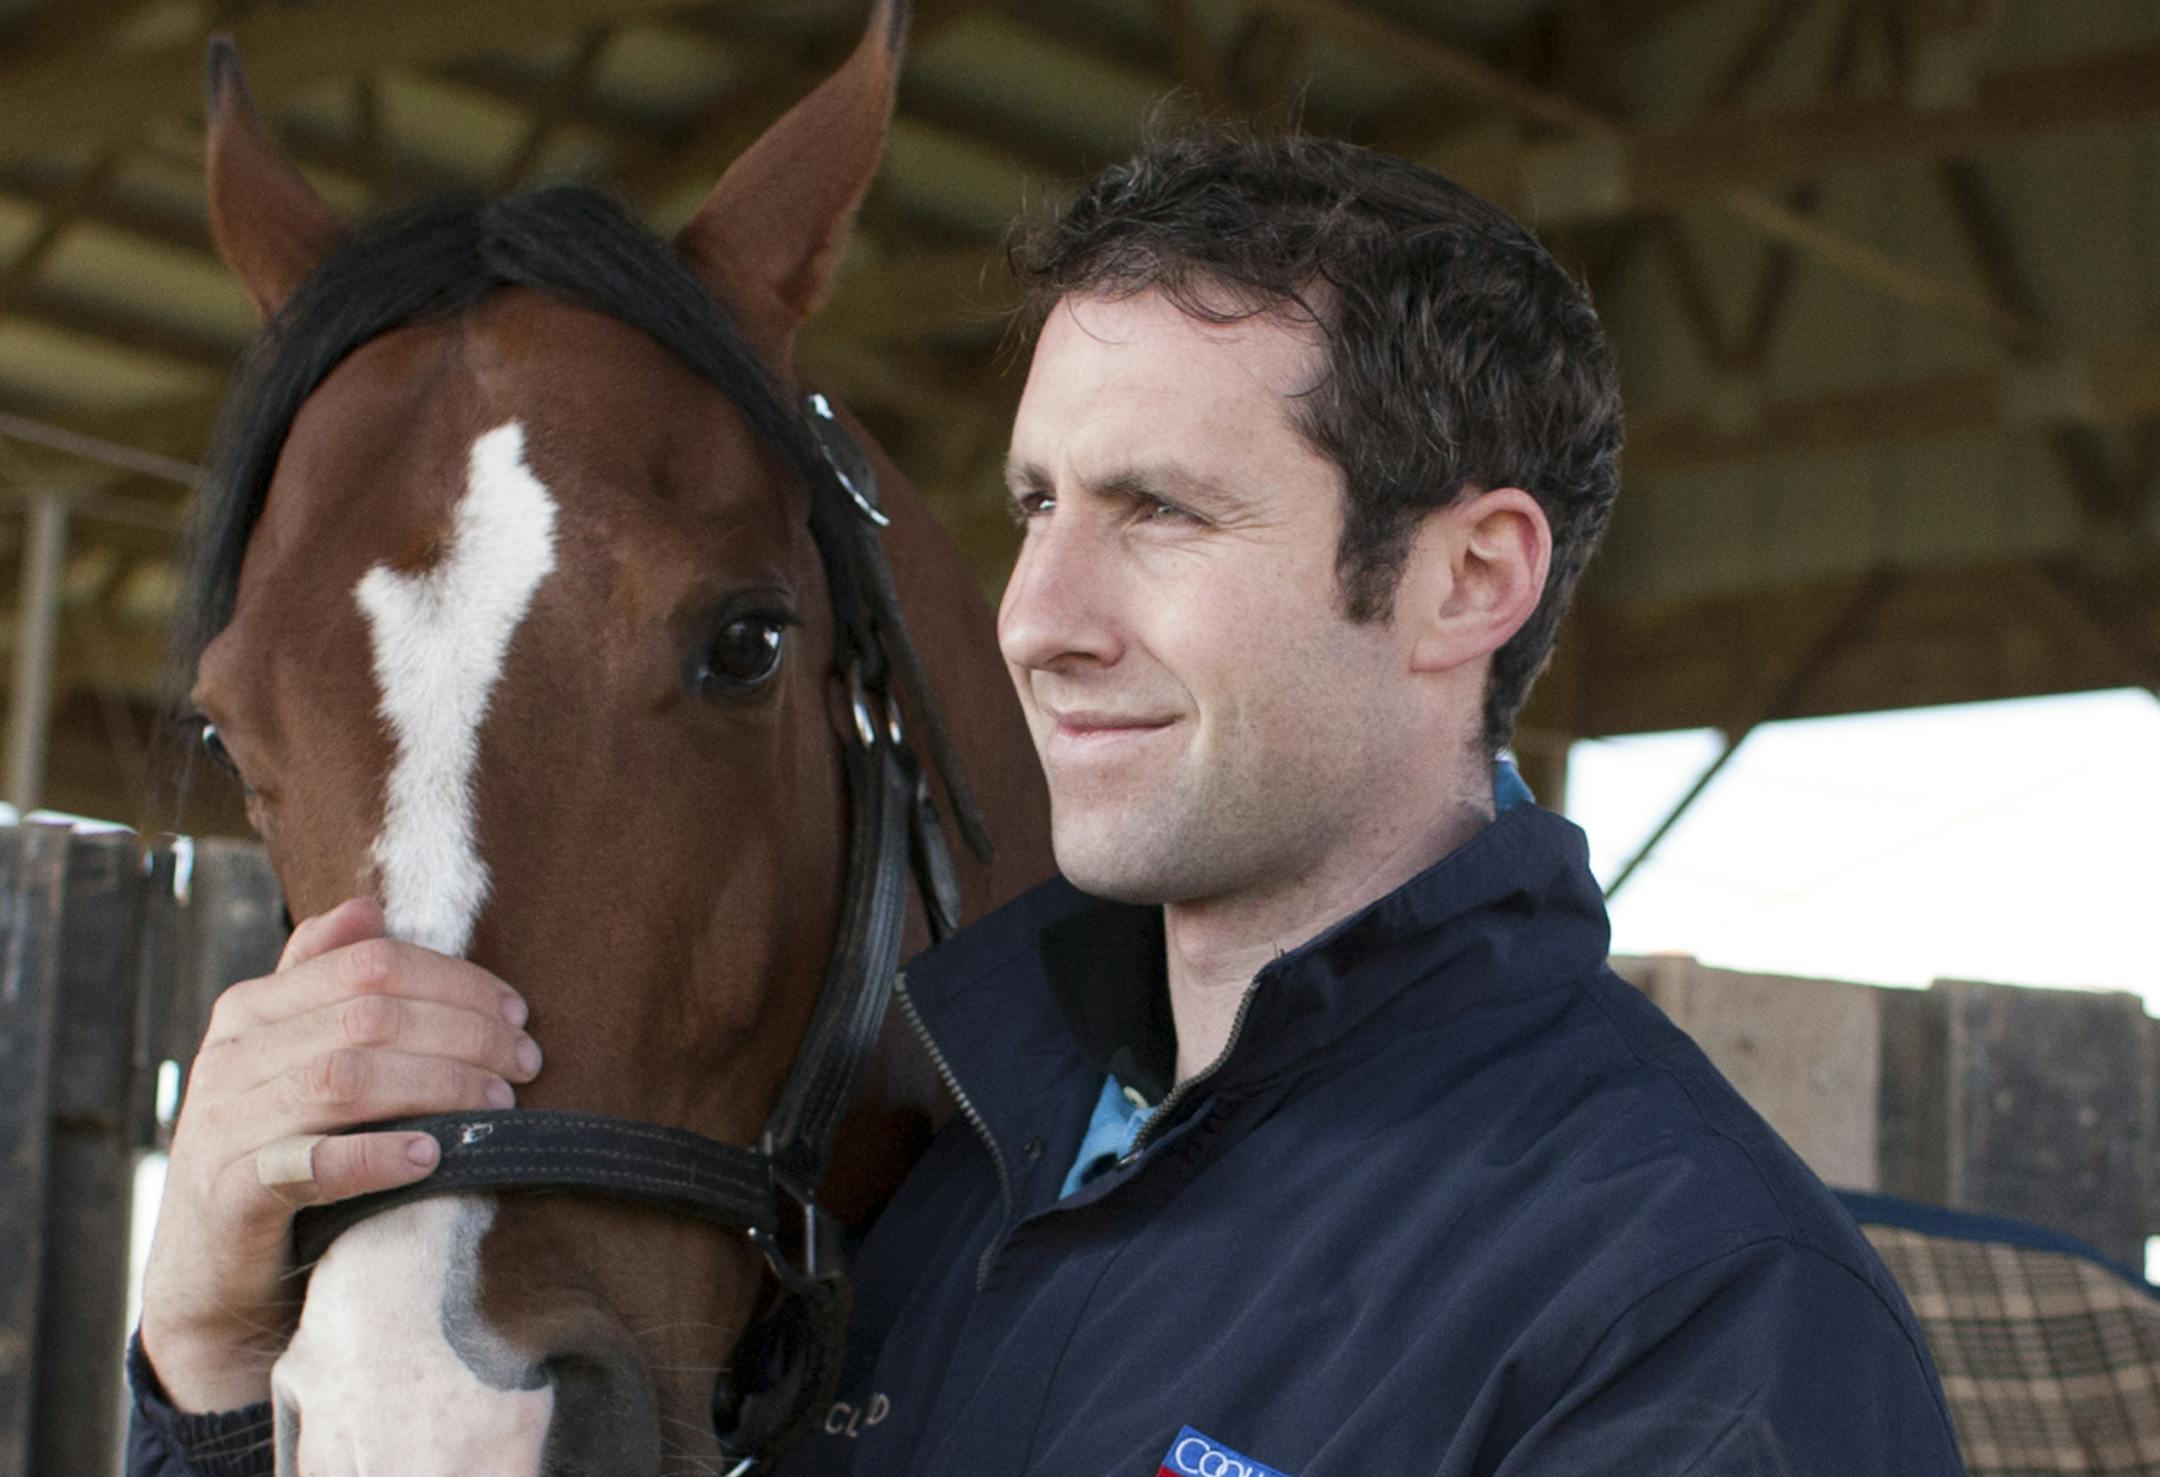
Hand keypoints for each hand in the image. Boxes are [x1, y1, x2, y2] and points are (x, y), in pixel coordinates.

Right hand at [136, 898, 540, 1412]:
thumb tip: (367, 907)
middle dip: (464, 1032)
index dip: (456, 981)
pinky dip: (377, 1155)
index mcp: (253, 1009)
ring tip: (499, 1104)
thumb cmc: (277, 1156)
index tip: (518, 1012)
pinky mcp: (229, 1197)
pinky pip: (309, 1162)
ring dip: (439, 1085)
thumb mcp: (294, 1063)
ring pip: (346, 1078)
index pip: (371, 964)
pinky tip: (433, 1155)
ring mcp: (223, 1125)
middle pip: (370, 1016)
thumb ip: (322, 982)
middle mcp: (231, 1056)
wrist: (208, 1281)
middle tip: (525, 1062)